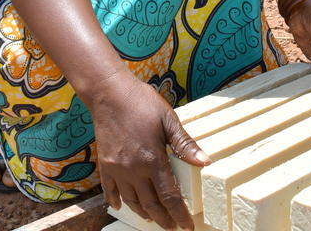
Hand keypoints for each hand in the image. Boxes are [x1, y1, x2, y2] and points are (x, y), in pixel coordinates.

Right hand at [86, 73, 209, 230]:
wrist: (109, 93)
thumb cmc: (141, 102)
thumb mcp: (168, 119)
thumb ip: (185, 143)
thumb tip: (205, 161)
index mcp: (153, 159)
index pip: (169, 197)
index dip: (179, 214)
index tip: (186, 226)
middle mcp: (134, 169)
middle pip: (151, 204)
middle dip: (164, 219)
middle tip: (173, 226)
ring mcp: (117, 168)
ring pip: (131, 201)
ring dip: (143, 213)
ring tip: (153, 219)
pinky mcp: (105, 163)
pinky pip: (109, 189)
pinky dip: (115, 200)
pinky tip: (120, 206)